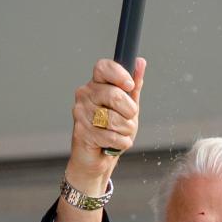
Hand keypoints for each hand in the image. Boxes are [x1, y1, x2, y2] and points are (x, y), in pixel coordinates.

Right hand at [68, 57, 145, 188]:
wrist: (97, 159)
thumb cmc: (113, 131)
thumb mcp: (128, 108)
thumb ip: (134, 87)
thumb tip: (141, 62)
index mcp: (96, 84)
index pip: (103, 67)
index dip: (119, 74)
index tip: (130, 86)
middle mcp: (85, 94)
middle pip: (114, 95)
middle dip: (129, 112)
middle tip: (129, 120)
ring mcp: (81, 112)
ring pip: (114, 118)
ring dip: (126, 131)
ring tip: (120, 134)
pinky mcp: (81, 131)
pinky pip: (110, 136)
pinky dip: (120, 143)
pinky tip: (115, 143)